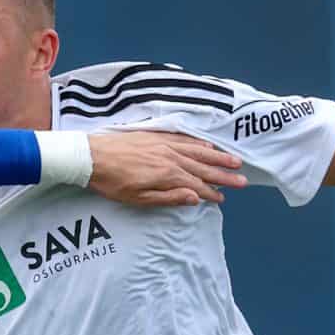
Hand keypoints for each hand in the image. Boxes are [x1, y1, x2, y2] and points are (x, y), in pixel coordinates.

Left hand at [83, 130, 250, 206]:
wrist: (91, 156)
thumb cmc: (112, 182)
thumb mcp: (138, 198)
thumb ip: (168, 197)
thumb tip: (194, 198)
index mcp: (168, 174)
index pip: (197, 185)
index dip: (212, 193)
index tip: (223, 198)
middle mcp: (171, 157)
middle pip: (203, 168)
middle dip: (224, 175)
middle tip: (242, 181)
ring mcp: (165, 144)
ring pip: (198, 151)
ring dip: (218, 157)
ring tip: (235, 161)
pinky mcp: (157, 136)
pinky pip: (185, 139)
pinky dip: (199, 143)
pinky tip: (208, 146)